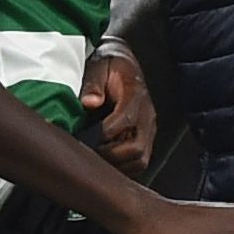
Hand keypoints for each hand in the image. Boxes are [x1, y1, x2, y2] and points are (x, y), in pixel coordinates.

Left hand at [80, 45, 154, 175]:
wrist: (123, 65)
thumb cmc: (108, 67)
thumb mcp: (97, 68)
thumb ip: (93, 85)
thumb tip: (90, 102)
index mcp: (136, 95)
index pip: (126, 121)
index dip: (105, 134)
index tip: (85, 138)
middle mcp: (147, 115)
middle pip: (137, 148)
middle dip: (110, 155)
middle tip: (88, 154)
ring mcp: (148, 129)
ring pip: (140, 160)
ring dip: (118, 165)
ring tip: (96, 161)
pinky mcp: (146, 139)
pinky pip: (139, 162)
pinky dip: (123, 168)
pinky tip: (106, 164)